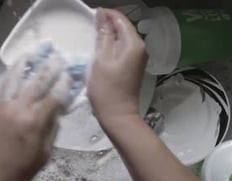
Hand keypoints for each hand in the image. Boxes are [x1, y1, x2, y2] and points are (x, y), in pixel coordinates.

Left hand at [0, 53, 70, 180]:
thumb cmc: (18, 174)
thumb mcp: (43, 156)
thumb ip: (51, 130)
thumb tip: (56, 112)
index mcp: (34, 122)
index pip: (54, 96)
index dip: (65, 84)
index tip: (71, 75)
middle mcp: (17, 108)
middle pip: (37, 81)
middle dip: (49, 68)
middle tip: (58, 57)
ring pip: (15, 77)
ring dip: (26, 64)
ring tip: (34, 53)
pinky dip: (8, 75)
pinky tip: (13, 69)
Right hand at [88, 8, 147, 125]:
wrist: (117, 115)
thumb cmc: (107, 89)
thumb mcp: (101, 59)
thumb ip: (103, 36)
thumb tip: (102, 16)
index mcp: (134, 44)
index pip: (121, 20)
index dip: (107, 15)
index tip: (92, 14)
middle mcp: (140, 49)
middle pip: (124, 28)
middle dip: (108, 24)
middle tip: (91, 24)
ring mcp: (138, 59)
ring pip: (123, 39)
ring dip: (110, 35)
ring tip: (94, 35)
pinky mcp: (133, 67)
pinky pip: (124, 49)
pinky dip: (113, 46)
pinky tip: (101, 49)